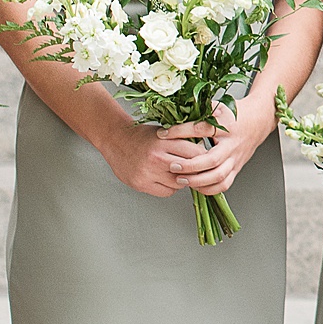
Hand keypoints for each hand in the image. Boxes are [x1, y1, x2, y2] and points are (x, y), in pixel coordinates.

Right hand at [96, 117, 223, 198]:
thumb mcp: (164, 132)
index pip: (195, 152)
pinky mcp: (141, 184)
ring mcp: (148, 173)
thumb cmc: (142, 135)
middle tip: (197, 168)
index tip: (206, 157)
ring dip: (183, 180)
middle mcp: (156, 158)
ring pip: (179, 183)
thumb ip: (182, 141)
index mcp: (164, 141)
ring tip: (179, 171)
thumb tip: (207, 152)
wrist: (115, 140)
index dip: (203, 156)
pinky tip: (166, 178)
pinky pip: (166, 192)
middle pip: (189, 170)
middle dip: (196, 169)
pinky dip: (170, 187)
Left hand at [168, 104, 265, 196]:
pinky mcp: (237, 168)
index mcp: (226, 125)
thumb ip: (198, 110)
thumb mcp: (217, 106)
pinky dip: (208, 189)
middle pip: (212, 160)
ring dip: (198, 181)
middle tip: (173, 165)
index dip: (180, 131)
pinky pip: (224, 184)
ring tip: (181, 179)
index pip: (201, 129)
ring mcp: (235, 158)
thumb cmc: (235, 113)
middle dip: (190, 165)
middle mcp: (232, 144)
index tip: (163, 134)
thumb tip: (174, 112)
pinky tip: (195, 186)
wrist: (258, 121)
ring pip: (218, 176)